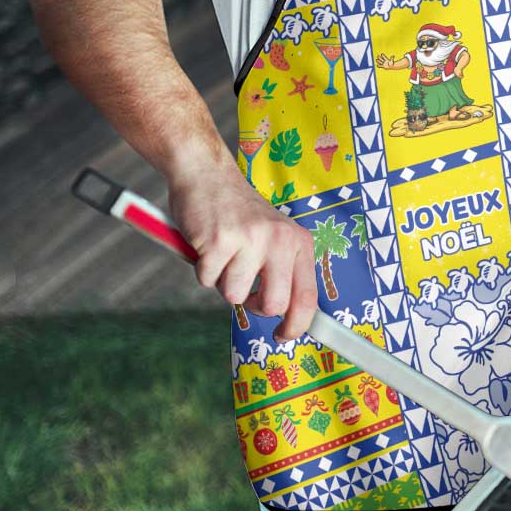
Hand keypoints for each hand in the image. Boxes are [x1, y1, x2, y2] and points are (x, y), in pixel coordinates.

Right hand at [168, 162, 317, 340]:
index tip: (284, 336)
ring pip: (234, 296)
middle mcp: (280, 240)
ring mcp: (251, 240)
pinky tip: (208, 245)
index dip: (297, 325)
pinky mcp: (219, 241)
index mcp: (298, 242)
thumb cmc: (238, 213)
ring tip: (224, 254)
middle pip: (274, 304)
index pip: (307, 296)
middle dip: (254, 306)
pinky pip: (207, 280)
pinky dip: (202, 269)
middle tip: (244, 289)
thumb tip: (288, 316)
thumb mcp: (274, 236)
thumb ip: (283, 270)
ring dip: (223, 282)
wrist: (207, 174)